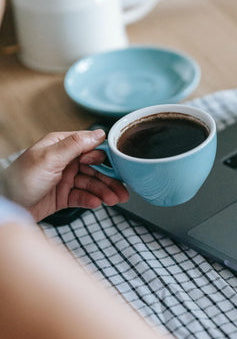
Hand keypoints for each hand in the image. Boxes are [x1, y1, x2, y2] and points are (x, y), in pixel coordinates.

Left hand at [1, 130, 128, 221]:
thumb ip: (75, 145)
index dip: (105, 158)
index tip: (119, 166)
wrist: (7, 204)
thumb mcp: (49, 158)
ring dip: (104, 192)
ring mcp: (64, 179)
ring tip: (114, 200)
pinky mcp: (62, 196)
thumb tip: (99, 133)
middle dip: (110, 180)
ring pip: (91, 184)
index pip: (90, 147)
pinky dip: (90, 200)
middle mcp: (64, 161)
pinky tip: (97, 204)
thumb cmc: (21, 179)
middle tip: (123, 190)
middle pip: (94, 169)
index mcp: (61, 146)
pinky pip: (82, 197)